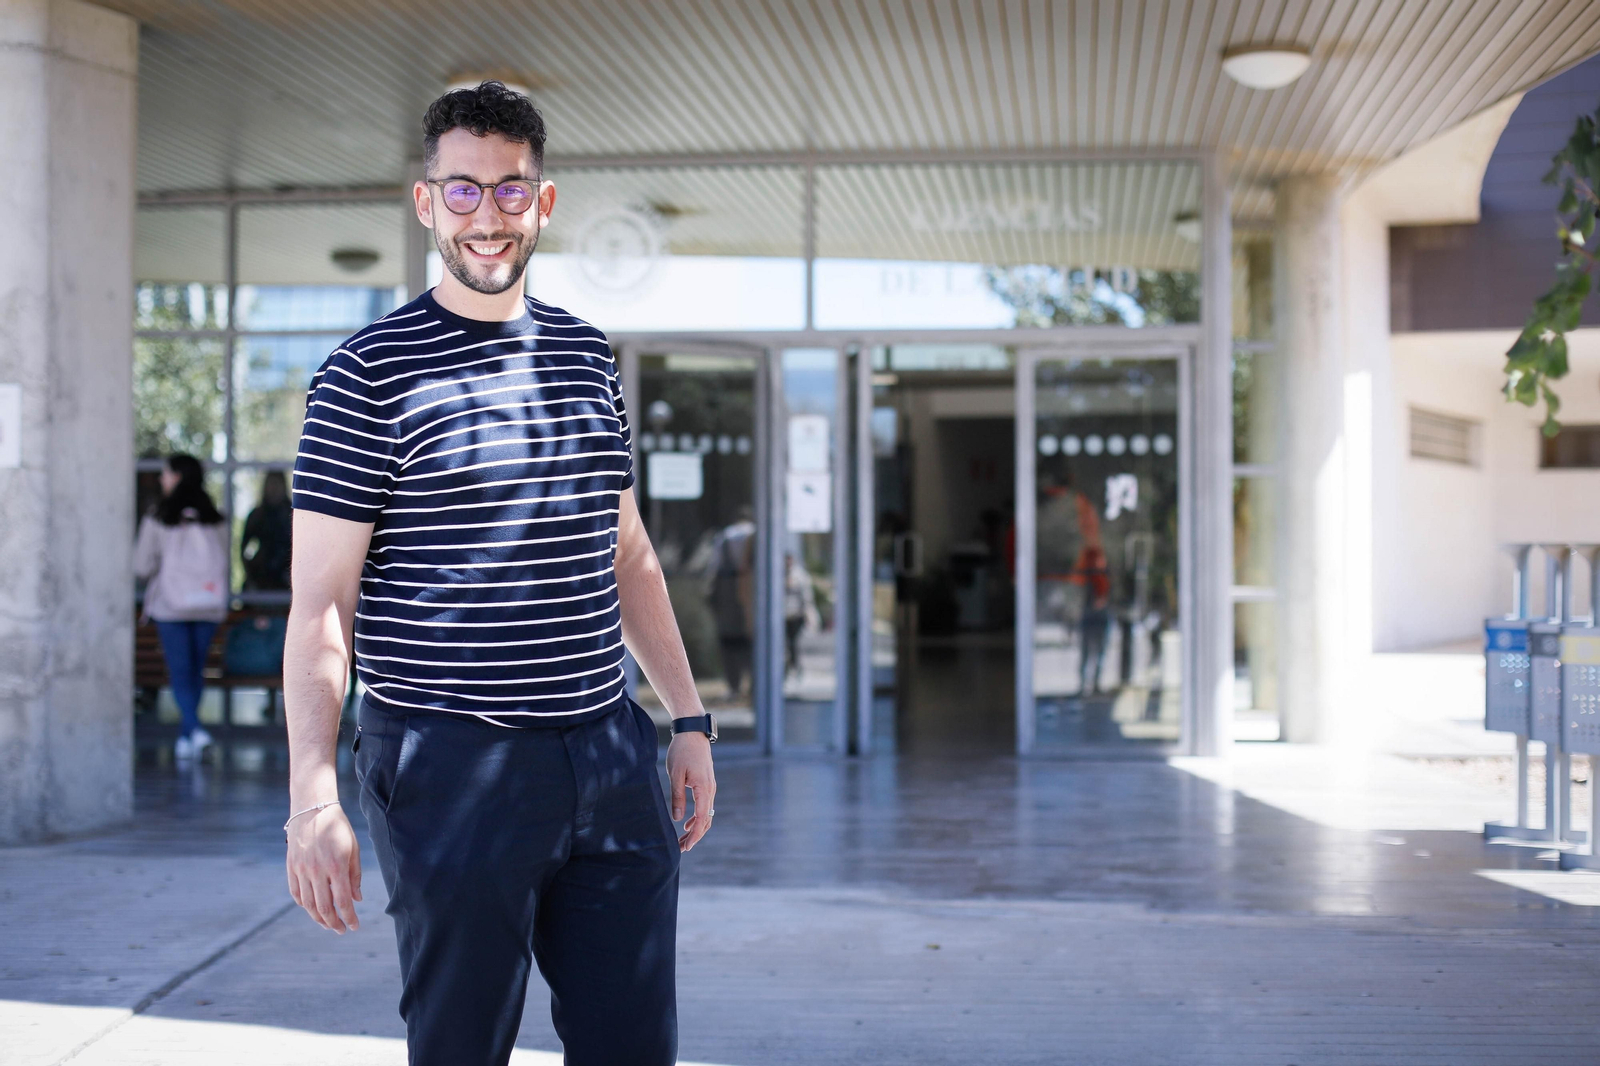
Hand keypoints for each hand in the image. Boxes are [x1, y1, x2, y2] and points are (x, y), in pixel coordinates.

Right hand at [286, 804, 362, 932]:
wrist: (312, 810)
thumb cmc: (337, 828)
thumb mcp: (353, 848)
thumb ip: (354, 876)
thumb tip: (356, 899)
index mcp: (336, 866)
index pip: (343, 901)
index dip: (349, 918)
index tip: (354, 927)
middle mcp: (317, 871)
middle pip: (324, 907)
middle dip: (334, 923)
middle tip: (341, 930)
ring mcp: (301, 870)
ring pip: (308, 904)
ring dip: (318, 918)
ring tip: (328, 924)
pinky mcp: (291, 867)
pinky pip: (296, 893)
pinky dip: (304, 905)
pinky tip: (312, 909)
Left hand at [667, 731, 715, 851]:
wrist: (693, 732)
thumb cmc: (682, 751)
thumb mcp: (675, 774)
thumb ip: (677, 796)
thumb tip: (677, 818)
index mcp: (704, 789)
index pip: (701, 819)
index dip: (694, 835)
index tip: (685, 847)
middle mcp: (711, 790)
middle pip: (706, 820)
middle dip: (695, 836)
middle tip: (682, 848)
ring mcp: (710, 787)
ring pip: (707, 814)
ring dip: (696, 828)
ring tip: (683, 839)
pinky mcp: (707, 783)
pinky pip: (705, 806)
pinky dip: (698, 817)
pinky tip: (687, 823)